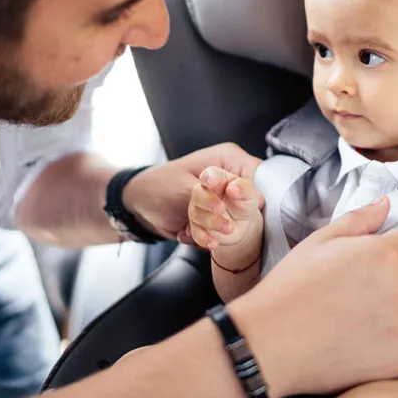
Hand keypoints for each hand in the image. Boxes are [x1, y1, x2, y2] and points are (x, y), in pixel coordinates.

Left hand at [121, 143, 260, 239]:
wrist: (140, 206)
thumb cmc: (158, 186)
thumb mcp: (185, 187)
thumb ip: (213, 194)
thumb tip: (247, 201)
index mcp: (229, 160)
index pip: (256, 175)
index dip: (245, 190)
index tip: (231, 195)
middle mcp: (230, 180)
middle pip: (247, 202)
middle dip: (222, 215)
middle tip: (203, 216)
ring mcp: (225, 201)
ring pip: (233, 222)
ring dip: (207, 227)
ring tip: (188, 222)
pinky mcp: (218, 219)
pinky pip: (221, 234)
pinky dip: (204, 236)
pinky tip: (186, 230)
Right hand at [187, 166, 263, 266]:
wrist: (243, 224)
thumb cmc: (244, 203)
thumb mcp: (250, 194)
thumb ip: (244, 188)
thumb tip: (233, 188)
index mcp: (218, 179)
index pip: (210, 174)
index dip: (210, 177)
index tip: (213, 182)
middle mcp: (205, 193)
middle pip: (198, 194)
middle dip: (208, 201)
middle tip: (221, 208)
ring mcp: (199, 211)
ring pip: (197, 214)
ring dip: (212, 222)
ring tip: (230, 228)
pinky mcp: (198, 227)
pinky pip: (196, 233)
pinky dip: (204, 239)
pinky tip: (213, 243)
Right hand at [227, 196, 397, 397]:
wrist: (270, 343)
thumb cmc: (289, 291)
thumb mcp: (319, 242)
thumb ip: (359, 220)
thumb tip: (383, 205)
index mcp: (385, 255)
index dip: (391, 252)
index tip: (368, 265)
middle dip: (384, 284)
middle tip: (346, 294)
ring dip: (382, 316)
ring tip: (342, 319)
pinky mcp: (396, 360)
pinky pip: (396, 347)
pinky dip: (377, 348)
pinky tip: (346, 342)